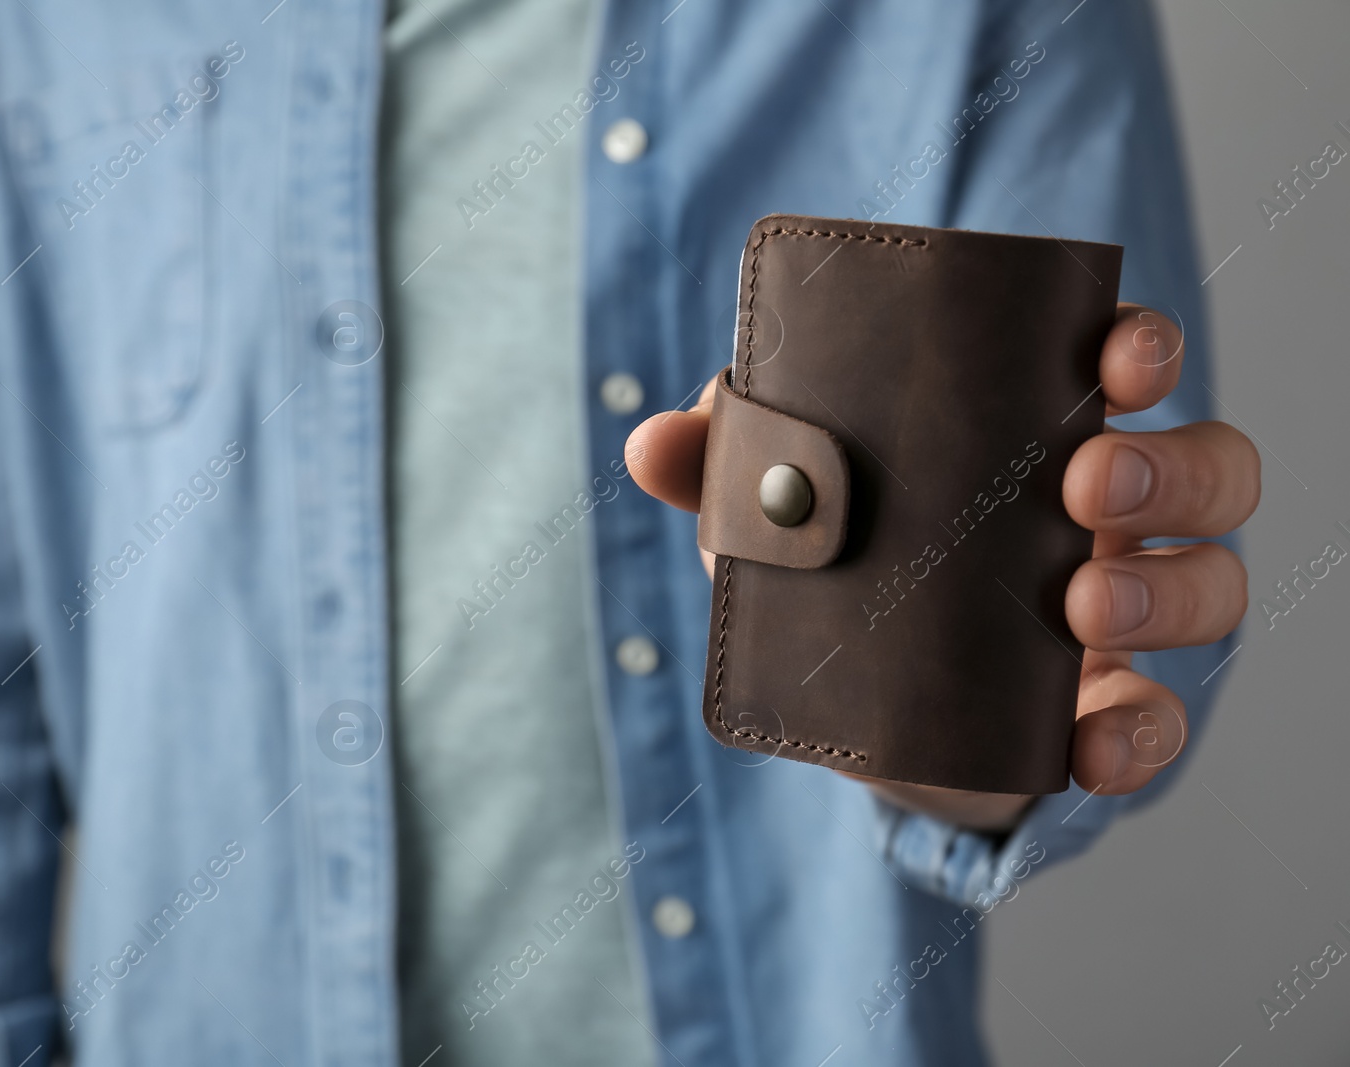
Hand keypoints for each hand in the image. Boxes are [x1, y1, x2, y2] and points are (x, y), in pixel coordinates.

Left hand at [624, 304, 1259, 830]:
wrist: (860, 717)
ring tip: (1083, 603)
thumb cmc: (839, 572)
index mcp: (1034, 437)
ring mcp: (1118, 616)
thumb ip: (723, 470)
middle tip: (1084, 479)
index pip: (1128, 368)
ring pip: (1213, 584)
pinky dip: (1138, 736)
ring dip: (1167, 588)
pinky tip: (1090, 744)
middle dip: (1169, 464)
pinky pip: (1157, 723)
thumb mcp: (779, 515)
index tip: (1116, 354)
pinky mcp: (1101, 714)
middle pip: (1210, 468)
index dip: (1142, 347)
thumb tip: (652, 444)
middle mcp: (1103, 517)